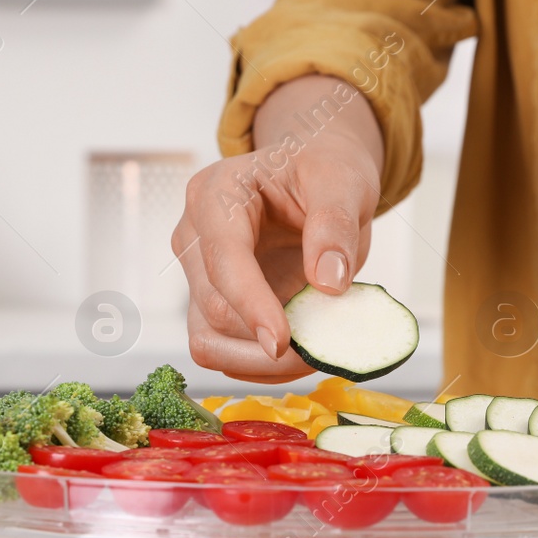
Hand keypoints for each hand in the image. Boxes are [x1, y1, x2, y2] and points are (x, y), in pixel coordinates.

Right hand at [171, 76, 383, 382]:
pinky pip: (223, 351)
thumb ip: (336, 225)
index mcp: (217, 194)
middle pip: (215, 310)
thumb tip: (328, 283)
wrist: (315, 180)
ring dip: (260, 363)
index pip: (223, 260)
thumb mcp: (344, 182)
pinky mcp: (209, 304)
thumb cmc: (324, 172)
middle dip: (266, 344)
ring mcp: (196, 275)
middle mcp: (193, 236)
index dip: (252, 305)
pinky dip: (259, 365)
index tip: (284, 343)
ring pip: (209, 342)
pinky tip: (297, 354)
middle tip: (323, 352)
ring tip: (312, 354)